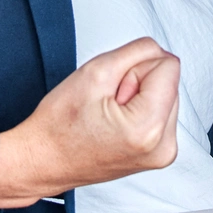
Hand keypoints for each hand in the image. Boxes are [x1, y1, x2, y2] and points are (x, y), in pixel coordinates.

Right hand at [0, 38, 180, 206]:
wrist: (43, 160)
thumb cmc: (59, 125)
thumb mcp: (97, 70)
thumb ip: (139, 51)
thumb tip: (160, 51)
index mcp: (150, 128)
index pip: (169, 65)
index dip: (135, 67)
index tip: (113, 89)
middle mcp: (164, 146)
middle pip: (169, 80)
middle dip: (138, 81)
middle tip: (107, 102)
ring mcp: (162, 153)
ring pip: (164, 94)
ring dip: (138, 95)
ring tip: (108, 114)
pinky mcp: (157, 153)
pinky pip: (159, 111)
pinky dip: (139, 109)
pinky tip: (115, 122)